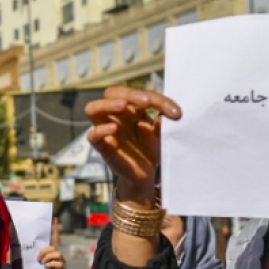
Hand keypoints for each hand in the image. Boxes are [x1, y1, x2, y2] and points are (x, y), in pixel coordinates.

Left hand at [40, 246, 66, 268]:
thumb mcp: (40, 264)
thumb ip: (39, 257)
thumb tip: (32, 250)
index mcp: (52, 255)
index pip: (51, 246)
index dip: (44, 248)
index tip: (38, 255)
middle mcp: (58, 258)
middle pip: (54, 248)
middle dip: (45, 252)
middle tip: (39, 259)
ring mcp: (62, 263)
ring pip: (59, 254)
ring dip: (49, 257)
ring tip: (43, 263)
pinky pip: (59, 264)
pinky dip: (52, 264)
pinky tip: (46, 267)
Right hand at [84, 87, 180, 202]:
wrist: (147, 175)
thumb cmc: (151, 150)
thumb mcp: (161, 134)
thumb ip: (163, 122)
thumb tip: (170, 113)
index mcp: (131, 108)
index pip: (139, 95)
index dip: (158, 100)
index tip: (176, 113)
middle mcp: (116, 115)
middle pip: (111, 93)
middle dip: (128, 94)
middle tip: (146, 102)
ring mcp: (106, 130)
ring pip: (92, 109)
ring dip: (107, 104)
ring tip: (122, 105)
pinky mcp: (102, 146)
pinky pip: (92, 135)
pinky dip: (100, 130)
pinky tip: (114, 129)